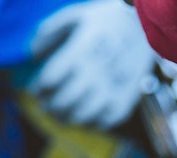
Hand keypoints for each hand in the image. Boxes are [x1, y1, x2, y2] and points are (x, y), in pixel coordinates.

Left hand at [27, 0, 157, 128]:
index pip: (50, 78)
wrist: (144, 26)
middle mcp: (97, 70)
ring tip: (61, 116)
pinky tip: (85, 117)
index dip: (38, 89)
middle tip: (45, 107)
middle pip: (64, 100)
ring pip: (84, 115)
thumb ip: (48, 33)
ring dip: (67, 119)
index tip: (35, 91)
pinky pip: (107, 121)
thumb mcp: (73, 16)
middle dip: (50, 107)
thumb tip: (32, 56)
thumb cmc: (102, 21)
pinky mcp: (128, 97)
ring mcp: (114, 87)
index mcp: (81, 49)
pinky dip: (92, 123)